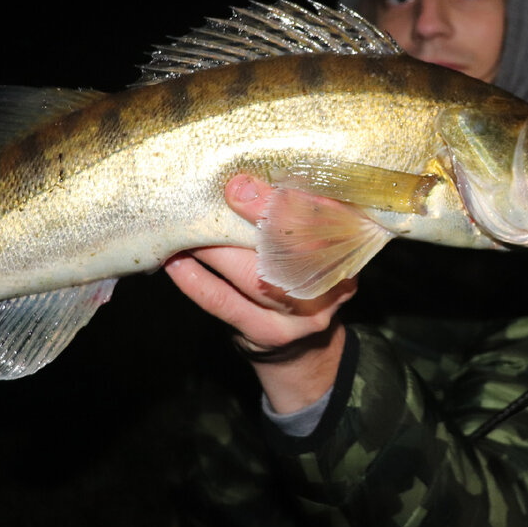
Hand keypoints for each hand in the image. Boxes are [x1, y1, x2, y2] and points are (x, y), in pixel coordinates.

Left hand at [165, 174, 356, 410]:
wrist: (304, 348)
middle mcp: (333, 285)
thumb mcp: (315, 244)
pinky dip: (197, 280)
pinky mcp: (267, 333)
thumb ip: (295, 214)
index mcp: (350, 251)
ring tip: (190, 226)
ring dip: (216, 248)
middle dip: (254, 218)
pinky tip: (177, 262)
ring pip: (254, 276)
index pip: (328, 219)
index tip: (252, 181)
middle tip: (222, 194)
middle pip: (293, 248)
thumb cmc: (302, 278)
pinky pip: (225, 303)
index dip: (292, 199)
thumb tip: (247, 178)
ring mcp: (301, 315)